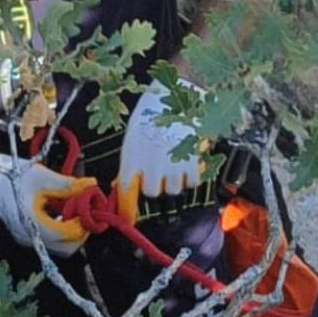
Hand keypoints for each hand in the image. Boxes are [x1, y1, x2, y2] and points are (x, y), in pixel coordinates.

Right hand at [0, 145, 94, 256]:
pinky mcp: (26, 236)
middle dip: (81, 231)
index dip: (83, 223)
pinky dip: (62, 231)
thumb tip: (92, 185)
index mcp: (32, 224)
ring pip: (60, 247)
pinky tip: (63, 213)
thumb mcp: (41, 176)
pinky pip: (51, 241)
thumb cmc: (11, 175)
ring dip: (72, 232)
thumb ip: (67, 184)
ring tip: (75, 211)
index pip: (67, 236)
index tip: (89, 207)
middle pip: (67, 248)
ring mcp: (26, 239)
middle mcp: (29, 237)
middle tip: (85, 211)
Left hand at [115, 80, 204, 224]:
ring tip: (174, 159)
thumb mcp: (134, 138)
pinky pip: (192, 182)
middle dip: (157, 184)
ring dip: (175, 179)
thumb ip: (131, 164)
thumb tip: (124, 186)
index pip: (126, 194)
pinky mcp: (193, 163)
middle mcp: (151, 167)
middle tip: (160, 169)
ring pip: (175, 189)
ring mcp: (172, 166)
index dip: (127, 211)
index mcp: (131, 158)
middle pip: (153, 193)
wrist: (178, 96)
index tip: (128, 221)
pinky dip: (191, 174)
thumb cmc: (153, 114)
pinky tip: (187, 159)